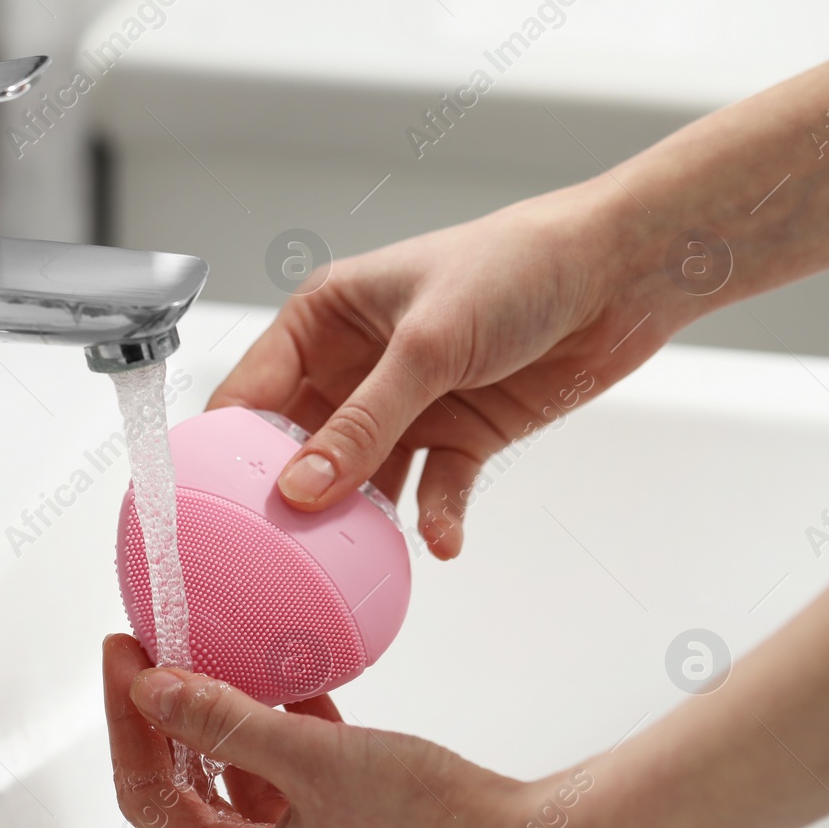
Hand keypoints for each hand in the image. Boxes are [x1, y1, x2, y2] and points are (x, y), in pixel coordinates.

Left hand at [103, 633, 658, 827]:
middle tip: (154, 653)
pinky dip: (277, 742)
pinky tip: (288, 691)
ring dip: (224, 727)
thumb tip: (152, 689)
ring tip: (212, 660)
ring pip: (237, 790)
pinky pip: (288, 792)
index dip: (126, 721)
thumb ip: (226, 721)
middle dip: (167, 721)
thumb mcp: (314, 761)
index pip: (148, 796)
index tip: (124, 657)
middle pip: (185, 795)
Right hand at [209, 181, 674, 556]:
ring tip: (353, 560)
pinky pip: (430, 490)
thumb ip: (364, 423)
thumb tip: (302, 487)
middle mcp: (354, 366)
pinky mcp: (456, 437)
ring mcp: (404, 406)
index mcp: (324, 320)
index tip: (210, 503)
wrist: (617, 275)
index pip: (250, 389)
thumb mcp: (426, 345)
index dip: (225, 445)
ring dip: (361, 519)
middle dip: (293, 497)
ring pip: (362, 480)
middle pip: (300, 446)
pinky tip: (440, 542)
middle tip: (279, 548)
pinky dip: (432, 519)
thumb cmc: (515, 267)